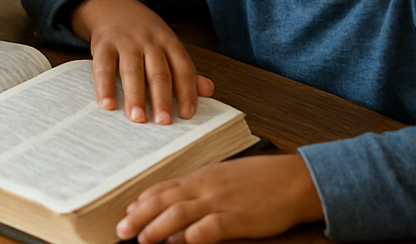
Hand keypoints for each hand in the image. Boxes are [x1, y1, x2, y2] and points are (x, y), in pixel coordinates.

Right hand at [69, 0, 213, 123]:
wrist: (112, 6)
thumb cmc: (144, 34)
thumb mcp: (167, 45)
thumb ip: (184, 69)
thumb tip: (208, 90)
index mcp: (169, 42)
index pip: (182, 68)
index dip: (186, 92)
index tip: (187, 114)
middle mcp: (149, 41)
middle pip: (158, 71)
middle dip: (161, 98)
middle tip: (163, 121)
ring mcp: (125, 42)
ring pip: (132, 70)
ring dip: (135, 95)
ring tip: (137, 118)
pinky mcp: (103, 45)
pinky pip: (104, 67)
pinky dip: (104, 86)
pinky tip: (107, 104)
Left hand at [117, 154, 323, 243]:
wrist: (294, 179)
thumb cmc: (261, 179)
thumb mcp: (225, 178)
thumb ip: (201, 190)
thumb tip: (180, 206)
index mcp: (201, 177)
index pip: (164, 187)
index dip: (143, 201)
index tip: (127, 212)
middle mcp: (205, 188)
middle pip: (164, 200)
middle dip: (140, 216)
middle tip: (121, 229)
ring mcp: (220, 202)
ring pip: (180, 213)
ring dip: (157, 227)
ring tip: (142, 239)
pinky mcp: (238, 218)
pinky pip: (210, 227)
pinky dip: (193, 236)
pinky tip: (181, 243)